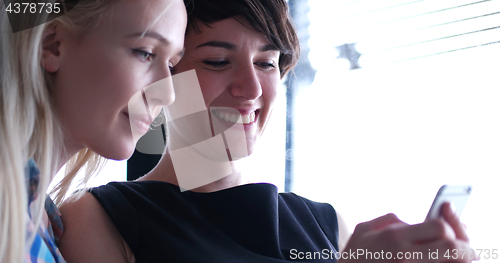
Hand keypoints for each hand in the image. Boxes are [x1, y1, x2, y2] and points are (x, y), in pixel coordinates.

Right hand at [337, 211, 477, 262]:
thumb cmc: (354, 258)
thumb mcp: (363, 230)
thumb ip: (389, 220)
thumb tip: (412, 222)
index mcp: (395, 239)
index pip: (440, 228)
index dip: (449, 228)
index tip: (446, 231)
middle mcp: (406, 258)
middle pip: (453, 250)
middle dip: (464, 248)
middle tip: (464, 249)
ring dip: (458, 262)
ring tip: (454, 258)